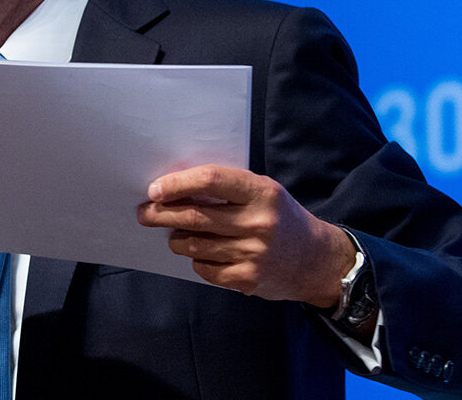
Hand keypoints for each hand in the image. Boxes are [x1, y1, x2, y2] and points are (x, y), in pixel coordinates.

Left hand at [137, 165, 353, 307]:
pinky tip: (201, 254)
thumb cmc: (280, 218)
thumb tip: (175, 190)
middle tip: (145, 213)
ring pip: (195, 245)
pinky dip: (196, 261)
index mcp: (262, 192)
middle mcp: (259, 222)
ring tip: (174, 235)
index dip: (177, 184)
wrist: (316, 260)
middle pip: (195, 216)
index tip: (155, 189)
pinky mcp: (248, 279)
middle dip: (162, 214)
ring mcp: (254, 253)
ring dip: (176, 239)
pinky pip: (205, 269)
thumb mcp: (263, 192)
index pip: (211, 181)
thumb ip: (227, 190)